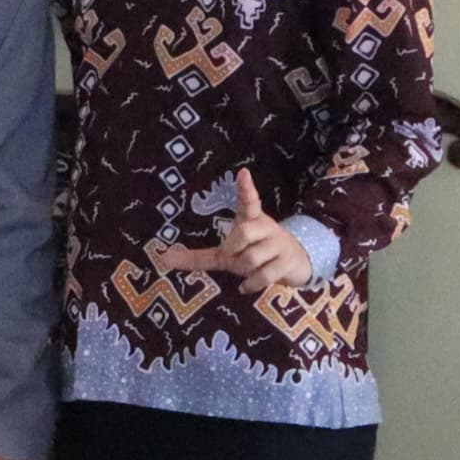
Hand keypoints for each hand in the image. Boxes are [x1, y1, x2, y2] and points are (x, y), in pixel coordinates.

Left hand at [155, 170, 313, 296]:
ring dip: (243, 270)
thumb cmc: (255, 253)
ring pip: (251, 258)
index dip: (246, 189)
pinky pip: (264, 275)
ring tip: (247, 270)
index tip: (242, 173)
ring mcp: (278, 245)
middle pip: (244, 231)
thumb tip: (163, 258)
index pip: (249, 201)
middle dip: (232, 247)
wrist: (296, 263)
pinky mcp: (287, 263)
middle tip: (231, 255)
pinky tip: (246, 287)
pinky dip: (251, 284)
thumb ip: (197, 256)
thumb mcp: (227, 253)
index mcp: (252, 220)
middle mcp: (266, 228)